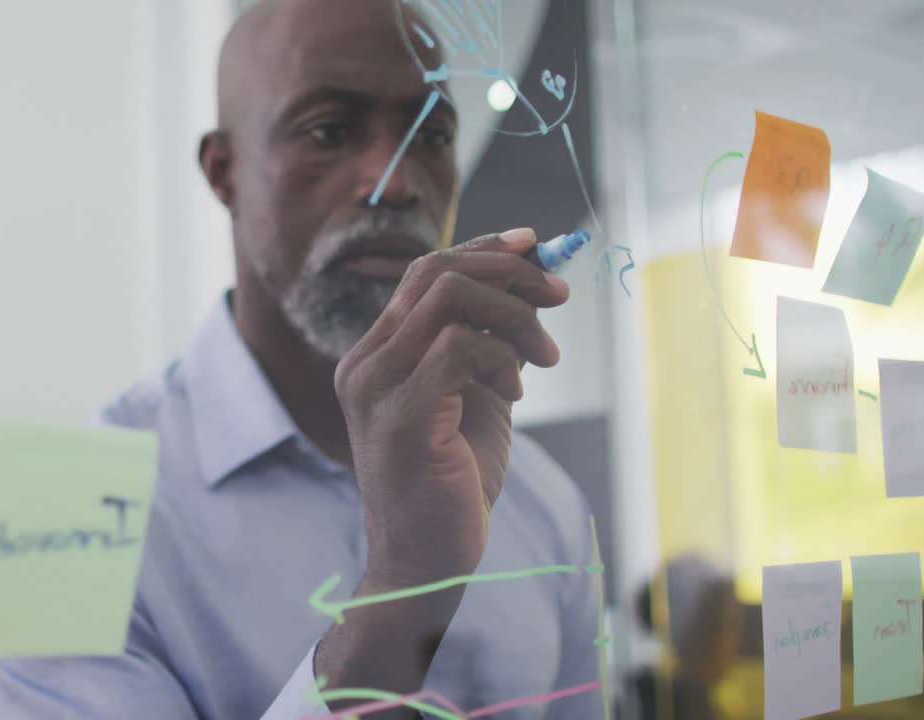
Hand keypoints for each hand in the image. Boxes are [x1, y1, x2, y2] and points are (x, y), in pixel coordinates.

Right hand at [333, 228, 568, 589]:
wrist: (425, 562)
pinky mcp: (401, 416)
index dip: (482, 249)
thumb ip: (490, 344)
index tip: (535, 245)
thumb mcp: (476, 397)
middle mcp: (365, 363)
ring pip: (449, 300)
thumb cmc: (452, 483)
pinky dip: (499, 357)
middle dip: (509, 272)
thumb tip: (531, 284)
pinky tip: (513, 392)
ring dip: (514, 317)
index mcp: (376, 354)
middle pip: (436, 273)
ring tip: (542, 359)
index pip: (425, 274)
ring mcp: (376, 388)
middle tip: (558, 297)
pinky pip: (457, 347)